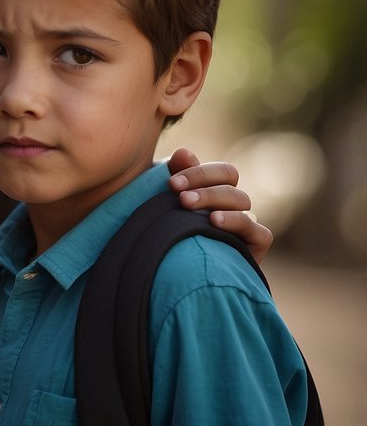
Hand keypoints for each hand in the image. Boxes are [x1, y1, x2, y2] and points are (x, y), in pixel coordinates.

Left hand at [166, 147, 273, 263]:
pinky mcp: (255, 247)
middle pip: (231, 185)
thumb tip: (184, 152)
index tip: (171, 183)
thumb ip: (177, 174)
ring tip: (190, 207)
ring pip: (242, 202)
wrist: (171, 274)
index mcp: (218, 189)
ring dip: (216, 201)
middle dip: (203, 186)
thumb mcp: (167, 200)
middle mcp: (234, 205)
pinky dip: (238, 223)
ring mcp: (247, 225)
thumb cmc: (166, 229)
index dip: (199, 172)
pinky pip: (259, 232)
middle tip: (179, 197)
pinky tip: (214, 222)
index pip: (223, 171)